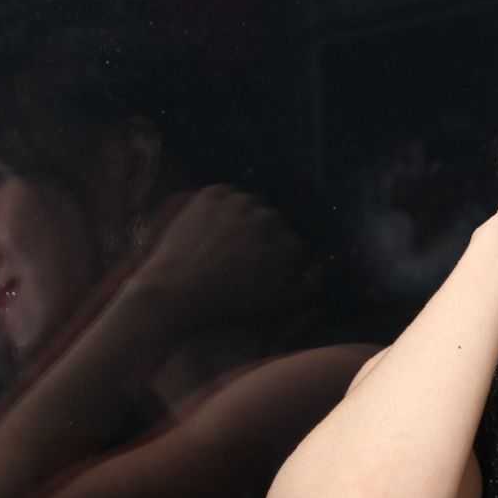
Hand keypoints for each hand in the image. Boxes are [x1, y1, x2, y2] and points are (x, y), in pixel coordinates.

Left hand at [123, 185, 320, 341]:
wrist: (175, 292)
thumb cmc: (227, 304)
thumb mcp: (276, 303)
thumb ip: (307, 285)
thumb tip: (322, 268)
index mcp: (288, 242)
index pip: (294, 241)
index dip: (280, 255)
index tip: (265, 267)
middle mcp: (269, 216)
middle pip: (273, 220)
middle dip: (263, 235)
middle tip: (242, 255)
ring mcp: (239, 200)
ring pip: (250, 205)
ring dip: (243, 218)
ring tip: (224, 241)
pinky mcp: (213, 193)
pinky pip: (226, 194)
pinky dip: (222, 207)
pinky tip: (211, 228)